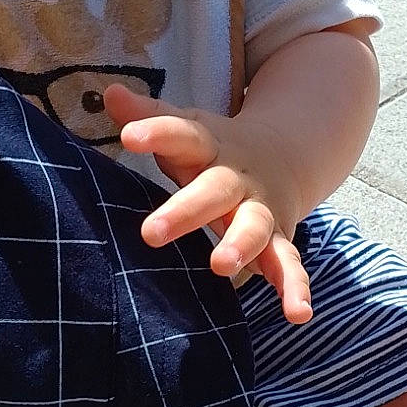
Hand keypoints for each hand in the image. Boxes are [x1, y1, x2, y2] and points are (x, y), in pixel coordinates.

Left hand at [105, 84, 312, 325]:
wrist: (284, 156)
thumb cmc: (214, 151)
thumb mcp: (186, 128)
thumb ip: (150, 118)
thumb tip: (109, 93)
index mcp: (209, 147)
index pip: (181, 135)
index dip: (156, 133)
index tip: (129, 137)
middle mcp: (237, 179)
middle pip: (213, 191)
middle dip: (186, 211)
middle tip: (150, 233)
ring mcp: (261, 210)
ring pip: (253, 227)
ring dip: (239, 246)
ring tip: (220, 265)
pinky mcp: (279, 240)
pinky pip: (287, 265)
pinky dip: (295, 288)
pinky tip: (298, 313)